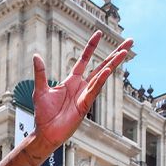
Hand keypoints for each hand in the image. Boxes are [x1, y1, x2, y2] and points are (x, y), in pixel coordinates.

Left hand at [32, 31, 132, 149]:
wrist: (45, 133)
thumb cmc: (43, 114)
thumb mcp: (40, 90)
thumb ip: (41, 73)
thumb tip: (36, 55)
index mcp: (72, 81)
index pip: (85, 60)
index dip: (91, 47)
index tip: (99, 33)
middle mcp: (82, 86)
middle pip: (102, 65)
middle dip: (115, 54)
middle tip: (129, 42)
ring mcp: (85, 95)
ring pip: (102, 76)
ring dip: (113, 63)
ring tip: (124, 52)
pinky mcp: (85, 105)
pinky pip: (94, 90)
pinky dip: (101, 80)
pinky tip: (108, 70)